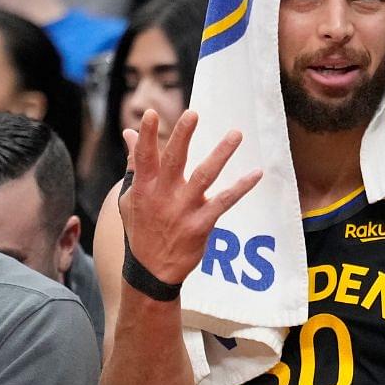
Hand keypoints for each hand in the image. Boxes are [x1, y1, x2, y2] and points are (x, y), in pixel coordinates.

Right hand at [119, 109, 262, 284]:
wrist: (151, 271)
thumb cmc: (142, 228)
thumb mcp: (130, 197)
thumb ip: (134, 164)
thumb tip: (128, 133)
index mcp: (144, 188)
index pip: (144, 157)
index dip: (147, 136)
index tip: (152, 114)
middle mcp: (163, 196)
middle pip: (174, 161)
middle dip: (182, 136)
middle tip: (193, 113)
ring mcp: (183, 210)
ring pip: (204, 177)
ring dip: (221, 154)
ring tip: (235, 134)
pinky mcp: (201, 224)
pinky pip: (224, 201)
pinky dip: (241, 187)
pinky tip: (256, 173)